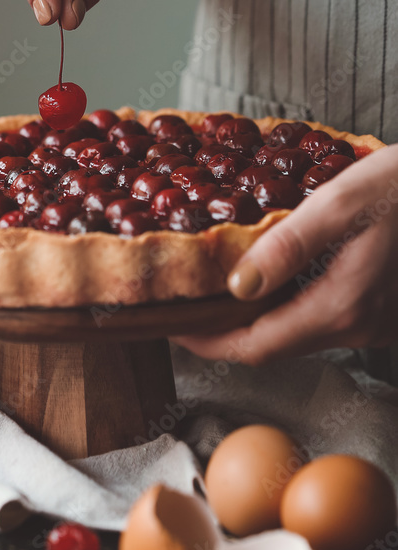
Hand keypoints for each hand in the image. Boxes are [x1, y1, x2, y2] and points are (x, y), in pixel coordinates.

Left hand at [174, 145, 397, 363]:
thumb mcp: (340, 203)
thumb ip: (287, 246)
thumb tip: (237, 285)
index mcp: (342, 305)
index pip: (257, 346)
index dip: (210, 344)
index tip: (173, 330)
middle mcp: (360, 326)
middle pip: (276, 346)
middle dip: (226, 334)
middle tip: (188, 311)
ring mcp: (376, 324)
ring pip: (300, 335)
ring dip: (257, 322)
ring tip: (218, 295)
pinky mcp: (384, 312)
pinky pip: (325, 320)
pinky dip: (288, 310)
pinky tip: (272, 284)